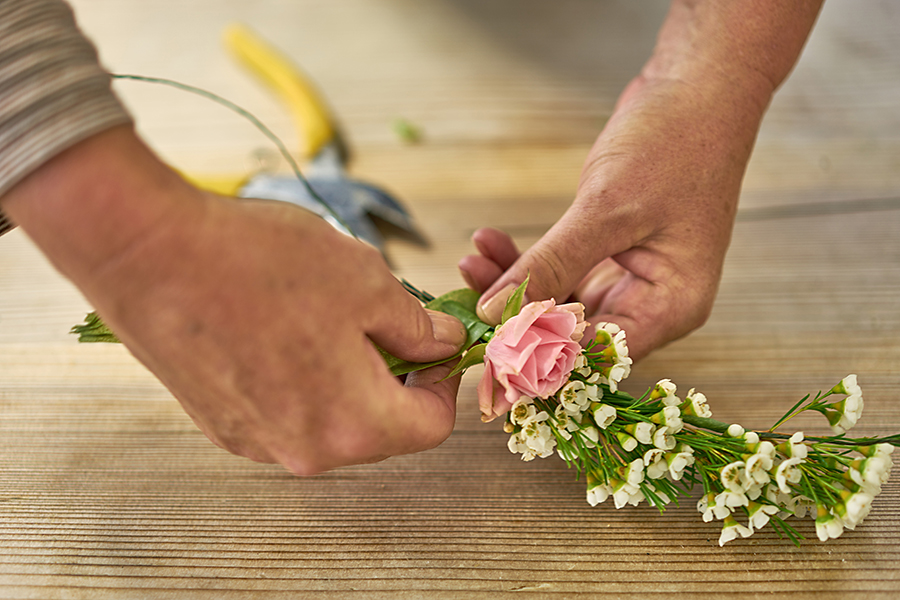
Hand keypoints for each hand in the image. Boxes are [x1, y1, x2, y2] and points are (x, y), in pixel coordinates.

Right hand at [2, 126, 466, 474]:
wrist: (148, 253)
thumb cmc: (259, 262)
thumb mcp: (366, 282)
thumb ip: (416, 327)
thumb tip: (442, 344)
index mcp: (353, 425)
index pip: (431, 425)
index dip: (443, 379)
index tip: (435, 343)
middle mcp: (305, 451)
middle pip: (380, 428)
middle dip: (394, 378)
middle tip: (383, 321)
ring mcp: (257, 443)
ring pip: (331, 420)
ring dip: (346, 378)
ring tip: (325, 317)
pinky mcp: (220, 425)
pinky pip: (285, 414)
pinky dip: (300, 381)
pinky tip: (280, 329)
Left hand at [460, 0, 823, 360]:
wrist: (696, 89)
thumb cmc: (674, 145)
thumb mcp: (607, 210)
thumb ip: (551, 264)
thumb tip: (496, 312)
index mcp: (671, 306)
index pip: (597, 355)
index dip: (540, 359)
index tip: (486, 346)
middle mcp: (652, 303)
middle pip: (574, 335)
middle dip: (518, 320)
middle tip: (467, 305)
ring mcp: (630, 278)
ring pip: (559, 303)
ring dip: (514, 285)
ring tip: (471, 262)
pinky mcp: (609, 254)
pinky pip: (559, 272)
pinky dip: (527, 260)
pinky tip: (490, 241)